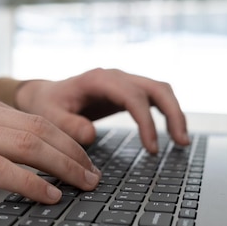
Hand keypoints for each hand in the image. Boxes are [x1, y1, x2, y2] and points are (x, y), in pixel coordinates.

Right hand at [0, 87, 100, 204]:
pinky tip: (47, 195)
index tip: (84, 157)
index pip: (30, 118)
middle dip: (73, 153)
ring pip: (25, 145)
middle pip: (36, 129)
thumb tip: (12, 155)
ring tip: (84, 185)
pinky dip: (29, 183)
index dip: (64, 138)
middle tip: (94, 174)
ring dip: (62, 167)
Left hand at [14, 68, 188, 152]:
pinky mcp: (127, 92)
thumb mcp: (49, 116)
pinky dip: (167, 113)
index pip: (133, 97)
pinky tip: (172, 134)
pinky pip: (154, 98)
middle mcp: (116, 76)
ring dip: (175, 113)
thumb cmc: (47, 105)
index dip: (146, 122)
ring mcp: (124, 82)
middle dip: (173, 114)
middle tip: (181, 142)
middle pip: (156, 88)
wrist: (44, 95)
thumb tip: (91, 135)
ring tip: (182, 141)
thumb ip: (67, 125)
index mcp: (99, 79)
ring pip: (160, 90)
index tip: (152, 148)